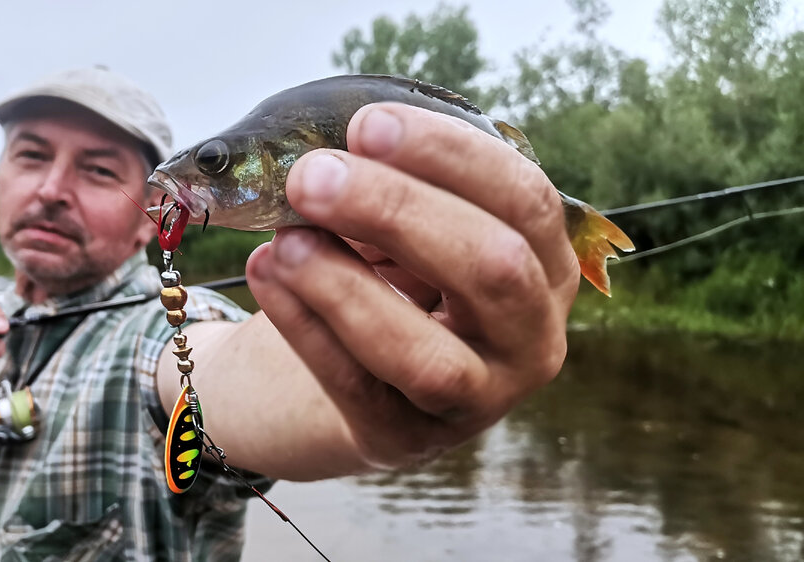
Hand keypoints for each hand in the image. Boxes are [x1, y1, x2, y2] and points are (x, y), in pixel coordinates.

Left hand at [245, 102, 578, 466]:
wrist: (372, 378)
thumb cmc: (402, 280)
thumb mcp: (415, 230)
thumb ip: (393, 192)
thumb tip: (328, 161)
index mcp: (547, 263)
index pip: (524, 198)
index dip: (448, 156)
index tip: (367, 125)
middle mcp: (532, 337)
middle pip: (490, 268)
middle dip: (396, 211)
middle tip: (311, 176)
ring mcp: (479, 401)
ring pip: (427, 355)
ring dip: (346, 286)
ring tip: (284, 239)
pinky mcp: (408, 439)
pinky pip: (356, 386)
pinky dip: (304, 326)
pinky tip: (267, 273)